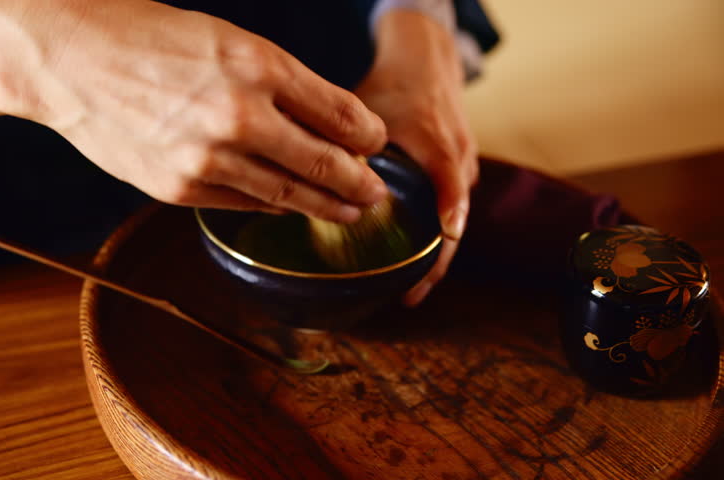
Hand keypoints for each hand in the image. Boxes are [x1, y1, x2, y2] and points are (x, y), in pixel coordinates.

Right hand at [0, 0, 387, 221]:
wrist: (70, 59)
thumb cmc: (151, 39)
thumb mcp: (227, 39)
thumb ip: (278, 82)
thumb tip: (327, 124)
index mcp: (258, 65)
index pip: (340, 114)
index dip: (368, 137)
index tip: (376, 146)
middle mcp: (239, 115)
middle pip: (325, 164)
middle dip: (359, 184)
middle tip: (377, 196)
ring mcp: (207, 158)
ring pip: (288, 194)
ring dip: (325, 206)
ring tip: (348, 213)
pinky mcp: (178, 188)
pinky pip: (243, 204)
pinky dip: (272, 206)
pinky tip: (288, 207)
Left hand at [355, 10, 477, 305]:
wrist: (427, 58)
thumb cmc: (395, 82)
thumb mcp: (368, 107)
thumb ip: (345, 142)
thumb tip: (310, 179)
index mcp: (439, 146)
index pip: (447, 197)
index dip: (438, 236)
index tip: (422, 270)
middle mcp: (459, 161)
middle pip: (454, 223)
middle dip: (433, 263)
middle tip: (409, 296)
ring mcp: (464, 168)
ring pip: (453, 221)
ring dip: (433, 252)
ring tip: (409, 288)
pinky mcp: (459, 171)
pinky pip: (451, 210)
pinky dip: (434, 234)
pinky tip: (410, 257)